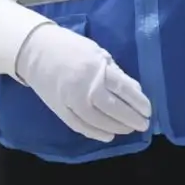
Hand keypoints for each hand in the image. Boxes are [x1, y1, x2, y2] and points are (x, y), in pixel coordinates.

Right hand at [13, 21, 151, 142]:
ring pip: (98, 120)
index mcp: (97, 68)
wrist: (35, 51)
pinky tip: (108, 135)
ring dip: (116, 127)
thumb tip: (135, 92)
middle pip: (113, 107)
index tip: (148, 111)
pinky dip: (95, 133)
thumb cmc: (72, 48)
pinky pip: (79, 126)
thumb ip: (115, 72)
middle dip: (131, 118)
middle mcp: (85, 86)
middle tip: (144, 125)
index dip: (138, 102)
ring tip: (129, 130)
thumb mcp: (98, 53)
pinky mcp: (59, 109)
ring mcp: (71, 100)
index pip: (124, 89)